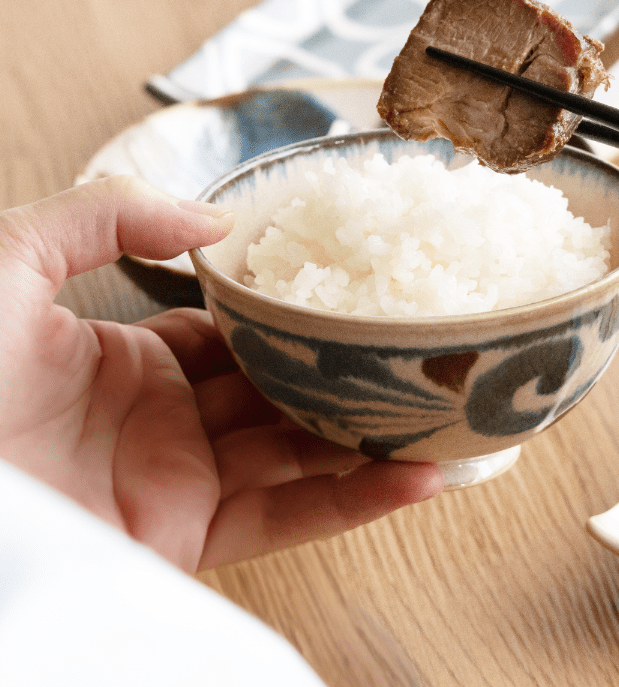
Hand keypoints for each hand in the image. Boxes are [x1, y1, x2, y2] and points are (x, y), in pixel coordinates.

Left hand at [0, 176, 442, 572]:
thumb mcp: (14, 253)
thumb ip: (111, 213)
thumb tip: (215, 219)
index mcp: (126, 360)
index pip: (233, 334)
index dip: (290, 313)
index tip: (350, 290)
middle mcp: (162, 421)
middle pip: (278, 392)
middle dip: (343, 372)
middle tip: (412, 345)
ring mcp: (177, 481)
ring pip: (298, 456)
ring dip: (371, 435)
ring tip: (441, 405)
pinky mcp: (183, 539)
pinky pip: (287, 519)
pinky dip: (359, 501)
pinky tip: (419, 472)